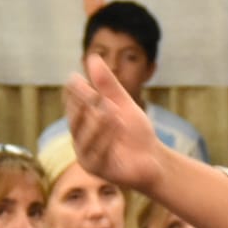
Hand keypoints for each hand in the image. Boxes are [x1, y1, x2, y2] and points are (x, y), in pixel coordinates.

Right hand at [63, 55, 163, 192]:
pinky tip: (115, 125)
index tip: (75, 79)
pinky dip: (105, 139)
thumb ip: (107, 84)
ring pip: (84, 136)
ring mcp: (86, 155)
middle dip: (86, 106)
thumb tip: (92, 57)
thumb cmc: (135, 132)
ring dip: (98, 122)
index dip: (75, 93)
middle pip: (75, 120)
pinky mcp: (96, 170)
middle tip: (97, 95)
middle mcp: (79, 139)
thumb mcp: (123, 104)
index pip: (73, 105)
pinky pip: (95, 154)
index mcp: (82, 123)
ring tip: (112, 111)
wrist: (153, 160)